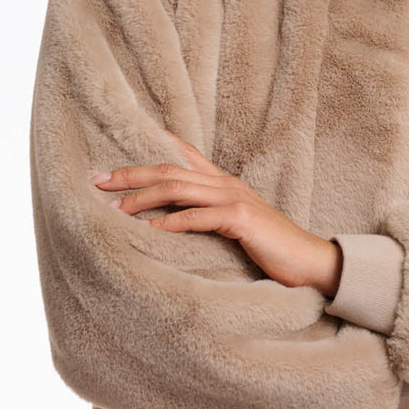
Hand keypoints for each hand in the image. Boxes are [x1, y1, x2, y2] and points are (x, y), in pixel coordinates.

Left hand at [89, 130, 342, 294]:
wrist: (311, 261)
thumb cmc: (272, 250)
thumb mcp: (236, 227)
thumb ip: (209, 217)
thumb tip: (171, 222)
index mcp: (224, 183)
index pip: (183, 154)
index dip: (149, 147)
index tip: (115, 155)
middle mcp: (227, 184)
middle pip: (170, 169)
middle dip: (131, 174)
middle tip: (98, 182)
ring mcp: (235, 199)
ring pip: (179, 189)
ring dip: (144, 198)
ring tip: (116, 209)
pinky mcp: (242, 219)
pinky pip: (200, 217)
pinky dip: (174, 223)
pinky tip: (152, 230)